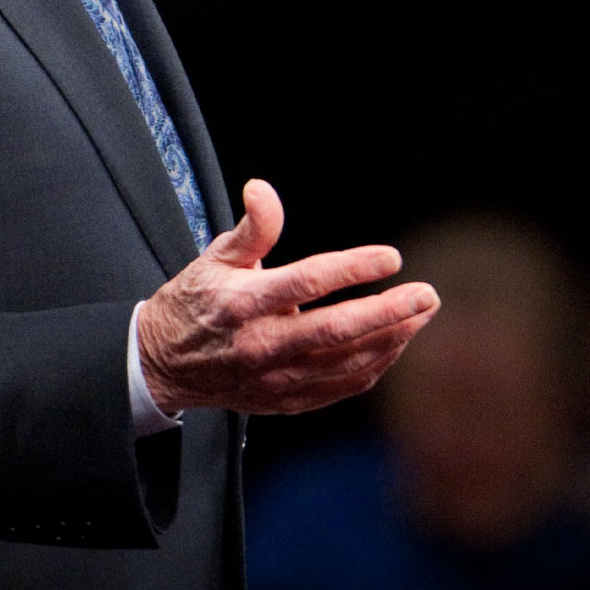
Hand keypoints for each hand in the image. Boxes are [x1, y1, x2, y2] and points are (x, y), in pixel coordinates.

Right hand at [138, 179, 438, 416]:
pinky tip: (393, 343)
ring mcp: (276, 378)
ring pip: (348, 363)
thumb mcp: (214, 258)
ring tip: (421, 315)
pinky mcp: (285, 400)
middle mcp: (262, 344)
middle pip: (338, 330)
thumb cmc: (194, 304)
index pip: (309, 282)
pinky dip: (375, 366)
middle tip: (427, 295)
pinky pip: (342, 386)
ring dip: (392, 338)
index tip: (391, 257)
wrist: (161, 366)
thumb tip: (262, 188)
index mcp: (244, 303)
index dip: (354, 268)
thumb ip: (252, 227)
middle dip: (391, 311)